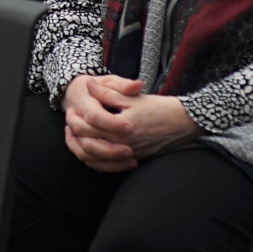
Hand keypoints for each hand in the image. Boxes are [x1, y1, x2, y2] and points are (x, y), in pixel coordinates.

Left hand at [60, 74, 198, 172]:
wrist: (183, 122)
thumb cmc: (158, 107)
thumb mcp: (131, 97)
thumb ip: (108, 93)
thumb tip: (89, 85)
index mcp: (119, 128)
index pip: (88, 127)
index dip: (75, 118)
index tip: (71, 109)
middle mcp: (122, 145)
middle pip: (88, 145)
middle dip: (74, 133)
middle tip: (70, 121)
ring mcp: (128, 155)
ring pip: (96, 160)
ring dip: (82, 148)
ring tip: (76, 135)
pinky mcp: (133, 158)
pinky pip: (108, 166)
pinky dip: (96, 160)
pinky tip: (92, 149)